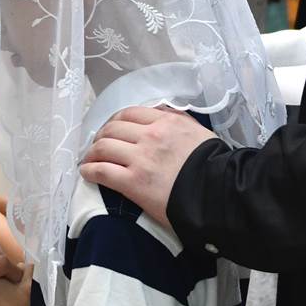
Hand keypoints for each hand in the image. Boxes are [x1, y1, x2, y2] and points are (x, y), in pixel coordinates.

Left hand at [79, 106, 215, 224]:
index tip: (110, 129)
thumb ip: (177, 119)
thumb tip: (159, 113)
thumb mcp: (198, 132)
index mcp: (165, 122)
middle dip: (100, 136)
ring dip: (91, 153)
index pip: (129, 113)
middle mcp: (150, 136)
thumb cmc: (213, 165)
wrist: (218, 193)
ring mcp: (140, 159)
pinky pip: (102, 171)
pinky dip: (90, 170)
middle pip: (112, 129)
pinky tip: (87, 173)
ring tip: (89, 160)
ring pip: (103, 147)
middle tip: (97, 146)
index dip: (114, 121)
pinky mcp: (133, 182)